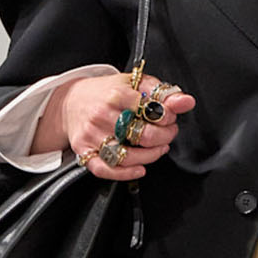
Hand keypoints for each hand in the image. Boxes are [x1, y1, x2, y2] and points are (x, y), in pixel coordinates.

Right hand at [46, 68, 192, 181]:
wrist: (70, 102)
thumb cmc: (105, 93)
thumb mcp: (134, 83)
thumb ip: (163, 92)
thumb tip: (187, 102)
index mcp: (116, 94)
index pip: (152, 111)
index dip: (168, 116)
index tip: (170, 116)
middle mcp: (102, 115)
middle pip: (143, 135)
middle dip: (164, 137)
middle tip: (168, 132)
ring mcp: (92, 135)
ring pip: (127, 155)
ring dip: (151, 156)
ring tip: (158, 148)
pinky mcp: (84, 151)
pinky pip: (105, 169)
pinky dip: (125, 173)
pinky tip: (140, 168)